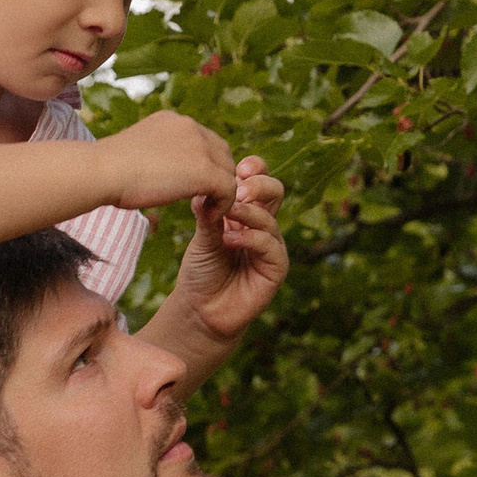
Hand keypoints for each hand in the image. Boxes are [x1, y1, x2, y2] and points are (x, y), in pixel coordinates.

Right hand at [96, 109, 238, 213]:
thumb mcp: (135, 153)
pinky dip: (223, 206)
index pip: (204, 140)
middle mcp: (190, 127)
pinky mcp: (205, 170)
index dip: (205, 164)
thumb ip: (155, 155)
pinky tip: (207, 217)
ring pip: (227, 171)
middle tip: (205, 200)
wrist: (102, 171)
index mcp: (173, 120)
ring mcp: (200, 147)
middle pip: (222, 153)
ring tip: (206, 211)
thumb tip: (153, 170)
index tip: (193, 188)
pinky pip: (228, 189)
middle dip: (218, 177)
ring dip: (221, 193)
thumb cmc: (107, 170)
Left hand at [164, 155, 287, 348]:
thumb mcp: (202, 235)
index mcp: (246, 211)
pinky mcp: (275, 268)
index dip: (253, 169)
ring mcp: (271, 246)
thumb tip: (207, 184)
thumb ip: (208, 211)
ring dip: (248, 214)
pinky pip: (270, 246)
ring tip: (227, 216)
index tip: (237, 167)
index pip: (258, 179)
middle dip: (258, 184)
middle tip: (237, 189)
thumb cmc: (201, 270)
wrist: (201, 309)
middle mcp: (262, 225)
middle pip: (275, 191)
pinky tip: (230, 238)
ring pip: (270, 218)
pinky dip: (250, 238)